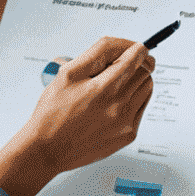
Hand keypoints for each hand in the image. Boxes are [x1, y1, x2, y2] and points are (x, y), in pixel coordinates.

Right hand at [0, 37, 154, 195]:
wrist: (47, 150)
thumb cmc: (53, 112)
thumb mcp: (67, 74)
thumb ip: (97, 55)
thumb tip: (123, 46)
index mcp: (103, 88)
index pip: (134, 58)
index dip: (138, 49)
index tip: (139, 48)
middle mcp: (118, 105)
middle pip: (144, 72)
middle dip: (137, 64)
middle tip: (126, 64)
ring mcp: (125, 122)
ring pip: (147, 88)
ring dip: (138, 80)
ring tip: (119, 83)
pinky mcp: (128, 135)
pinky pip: (142, 108)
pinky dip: (135, 99)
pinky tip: (116, 102)